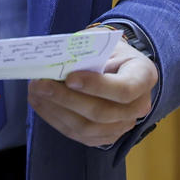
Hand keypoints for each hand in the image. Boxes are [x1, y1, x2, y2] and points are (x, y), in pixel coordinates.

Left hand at [28, 36, 156, 148]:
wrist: (117, 67)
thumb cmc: (109, 51)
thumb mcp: (103, 42)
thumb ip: (86, 52)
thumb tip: (55, 61)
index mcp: (144, 76)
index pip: (124, 90)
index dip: (96, 86)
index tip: (69, 77)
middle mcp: (139, 106)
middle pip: (101, 112)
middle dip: (66, 98)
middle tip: (39, 84)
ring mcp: (123, 125)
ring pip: (87, 127)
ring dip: (56, 110)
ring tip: (35, 93)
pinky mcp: (105, 136)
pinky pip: (78, 134)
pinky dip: (56, 119)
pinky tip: (41, 103)